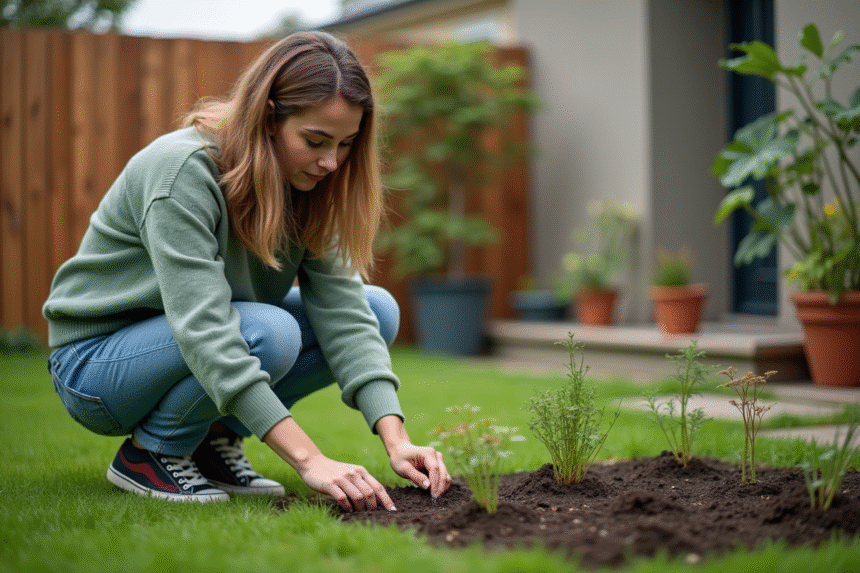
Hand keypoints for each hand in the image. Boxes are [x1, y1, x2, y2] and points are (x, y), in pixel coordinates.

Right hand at [263, 416, 394, 511]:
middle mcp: (353, 474)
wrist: (313, 463)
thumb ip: (363, 483)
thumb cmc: (334, 472)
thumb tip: (377, 502)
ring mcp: (341, 479)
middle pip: (370, 493)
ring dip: (360, 508)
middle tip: (371, 514)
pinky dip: (347, 507)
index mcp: (361, 471)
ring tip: (359, 513)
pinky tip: (348, 510)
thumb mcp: (351, 474)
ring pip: (358, 496)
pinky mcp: (330, 484)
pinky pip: (343, 498)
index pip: (378, 487)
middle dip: (372, 507)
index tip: (392, 511)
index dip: (386, 500)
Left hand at [388, 442, 450, 499]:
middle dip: (440, 488)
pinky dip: (441, 486)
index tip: (433, 496)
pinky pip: (444, 477)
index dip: (435, 484)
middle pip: (443, 473)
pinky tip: (434, 493)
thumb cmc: (400, 459)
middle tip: (435, 501)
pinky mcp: (439, 465)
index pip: (435, 469)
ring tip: (434, 499)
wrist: (400, 452)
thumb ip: (416, 477)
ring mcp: (439, 460)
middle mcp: (436, 455)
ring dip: (442, 488)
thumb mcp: (403, 469)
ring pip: (446, 476)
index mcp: (428, 453)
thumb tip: (428, 486)